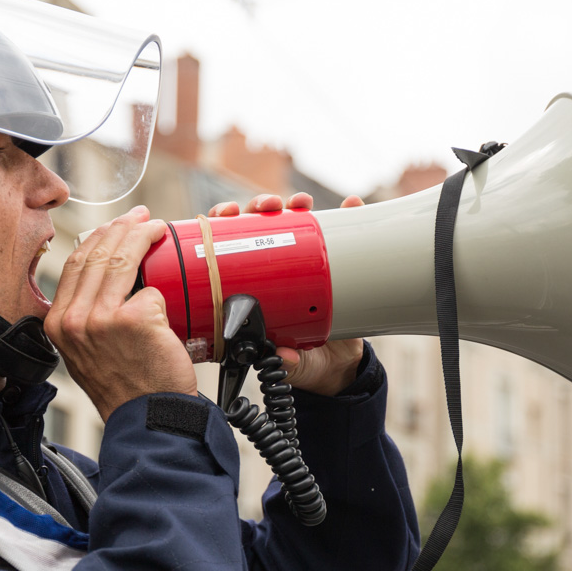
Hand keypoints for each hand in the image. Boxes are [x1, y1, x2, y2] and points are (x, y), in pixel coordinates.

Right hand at [46, 206, 197, 420]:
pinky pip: (152, 290)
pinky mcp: (134, 320)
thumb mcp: (87, 352)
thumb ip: (88, 316)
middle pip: (97, 254)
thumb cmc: (126, 389)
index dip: (97, 238)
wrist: (147, 419)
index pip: (73, 264)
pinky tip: (171, 289)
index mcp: (57, 324)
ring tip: (158, 229)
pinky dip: (164, 291)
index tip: (117, 226)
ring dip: (143, 236)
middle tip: (144, 219)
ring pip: (123, 259)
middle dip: (123, 227)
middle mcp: (73, 320)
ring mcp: (102, 319)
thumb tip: (104, 276)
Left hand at [206, 192, 367, 396]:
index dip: (221, 226)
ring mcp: (303, 266)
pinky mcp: (332, 266)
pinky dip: (345, 216)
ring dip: (296, 205)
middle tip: (269, 206)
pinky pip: (337, 235)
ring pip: (294, 224)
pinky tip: (350, 205)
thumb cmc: (301, 360)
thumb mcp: (290, 363)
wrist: (338, 367)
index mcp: (250, 289)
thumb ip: (286, 363)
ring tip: (302, 203)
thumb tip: (283, 356)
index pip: (227, 249)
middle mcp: (274, 272)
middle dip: (260, 207)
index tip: (226, 214)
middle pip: (258, 227)